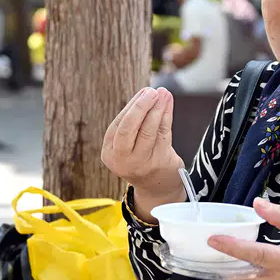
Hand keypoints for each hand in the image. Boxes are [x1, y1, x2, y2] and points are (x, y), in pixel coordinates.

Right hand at [101, 87, 185, 203]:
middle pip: (128, 129)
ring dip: (157, 109)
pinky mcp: (159, 163)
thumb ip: (136, 120)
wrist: (157, 187)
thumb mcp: (130, 143)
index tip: (144, 92)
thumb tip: (147, 92)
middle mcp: (122, 160)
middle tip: (152, 92)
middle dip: (140, 107)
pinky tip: (168, 104)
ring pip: (148, 131)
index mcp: (110, 154)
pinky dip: (166, 116)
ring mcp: (141, 163)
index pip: (118, 126)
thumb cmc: (142, 158)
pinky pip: (163, 134)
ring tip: (163, 94)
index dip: (132, 107)